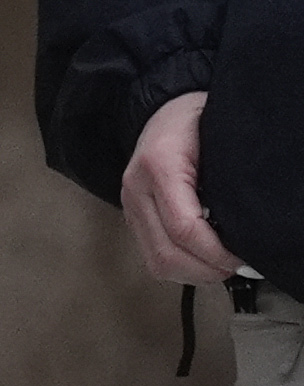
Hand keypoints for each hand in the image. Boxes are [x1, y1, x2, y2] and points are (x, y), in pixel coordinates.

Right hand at [126, 88, 239, 287]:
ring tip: (222, 266)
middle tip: (238, 267)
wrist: (162, 111)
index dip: (218, 252)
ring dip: (194, 274)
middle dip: (208, 270)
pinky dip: (181, 268)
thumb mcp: (220, 139)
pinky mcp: (132, 217)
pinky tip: (204, 260)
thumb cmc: (197, 121)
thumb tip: (256, 223)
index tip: (245, 258)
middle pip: (166, 253)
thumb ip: (230, 177)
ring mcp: (130, 206)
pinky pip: (152, 258)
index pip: (184, 227)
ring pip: (157, 263)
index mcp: (159, 165)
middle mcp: (136, 189)